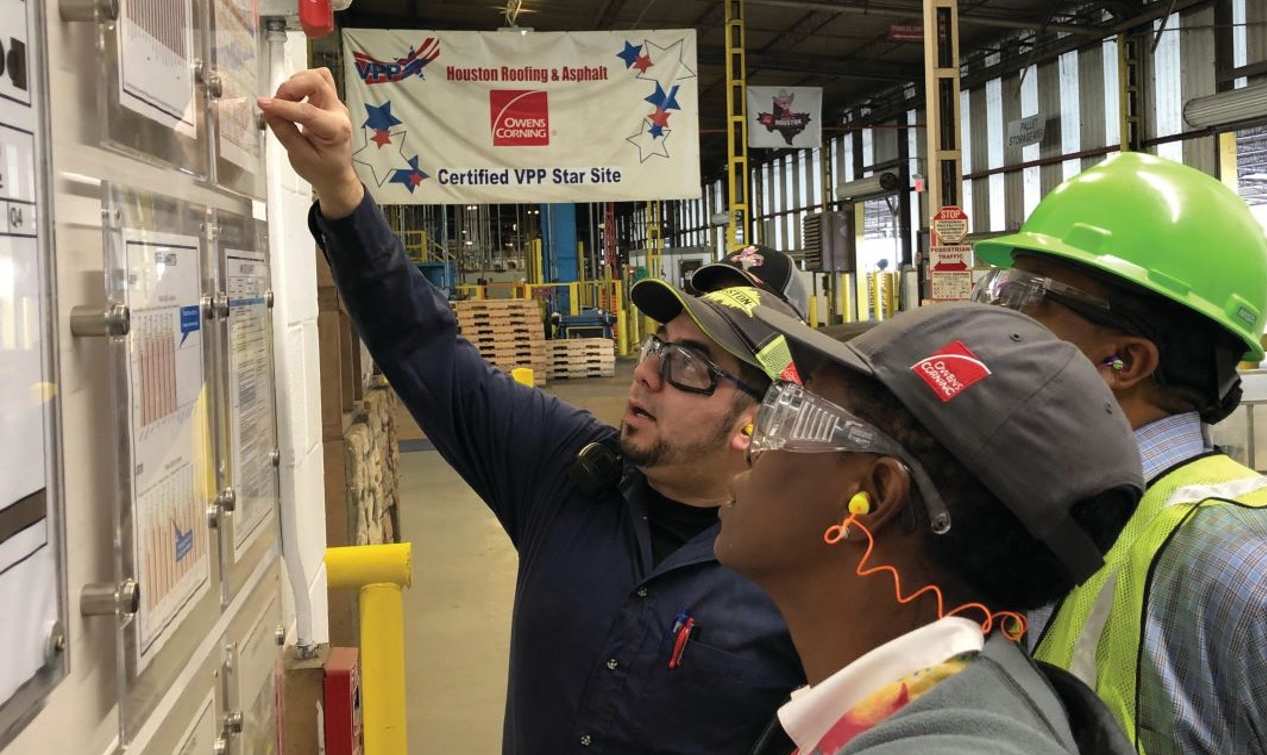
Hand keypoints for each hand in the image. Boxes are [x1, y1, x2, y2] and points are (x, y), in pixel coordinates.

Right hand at [257, 67, 364, 218]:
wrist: (337, 175)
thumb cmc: (321, 170)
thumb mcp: (300, 158)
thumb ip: (285, 133)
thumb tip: (268, 112)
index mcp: (336, 130)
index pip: (308, 112)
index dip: (283, 106)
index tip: (262, 104)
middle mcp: (339, 112)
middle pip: (318, 81)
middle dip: (292, 86)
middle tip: (276, 102)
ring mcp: (335, 104)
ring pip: (319, 76)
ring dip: (297, 82)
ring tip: (284, 101)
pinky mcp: (329, 101)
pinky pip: (317, 80)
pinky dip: (300, 83)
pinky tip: (291, 98)